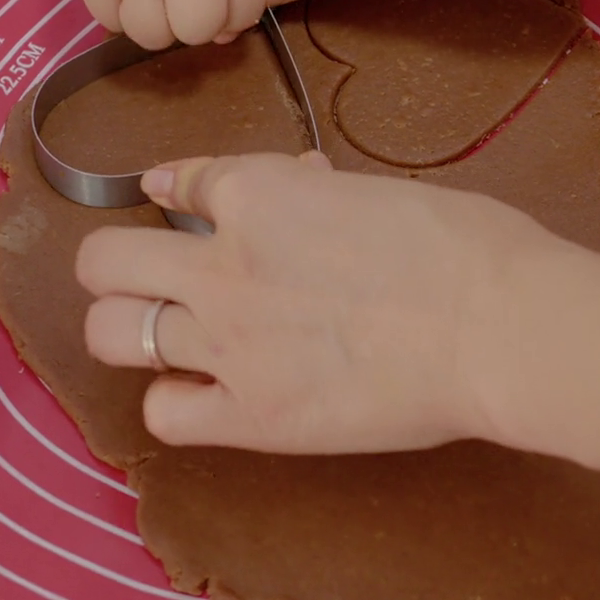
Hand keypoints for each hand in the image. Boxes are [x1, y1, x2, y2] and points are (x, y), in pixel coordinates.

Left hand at [74, 151, 562, 453]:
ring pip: (111, 333)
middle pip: (103, 260)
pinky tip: (205, 396)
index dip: (181, 195)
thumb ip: (317, 192)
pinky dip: (174, 404)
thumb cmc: (466, 248)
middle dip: (119, 265)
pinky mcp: (252, 417)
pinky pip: (164, 414)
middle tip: (152, 278)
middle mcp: (222, 266)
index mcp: (257, 193)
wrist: (497, 325)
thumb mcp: (381, 188)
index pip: (181, 183)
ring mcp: (228, 344)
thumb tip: (300, 185)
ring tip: (162, 338)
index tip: (182, 204)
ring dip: (130, 331)